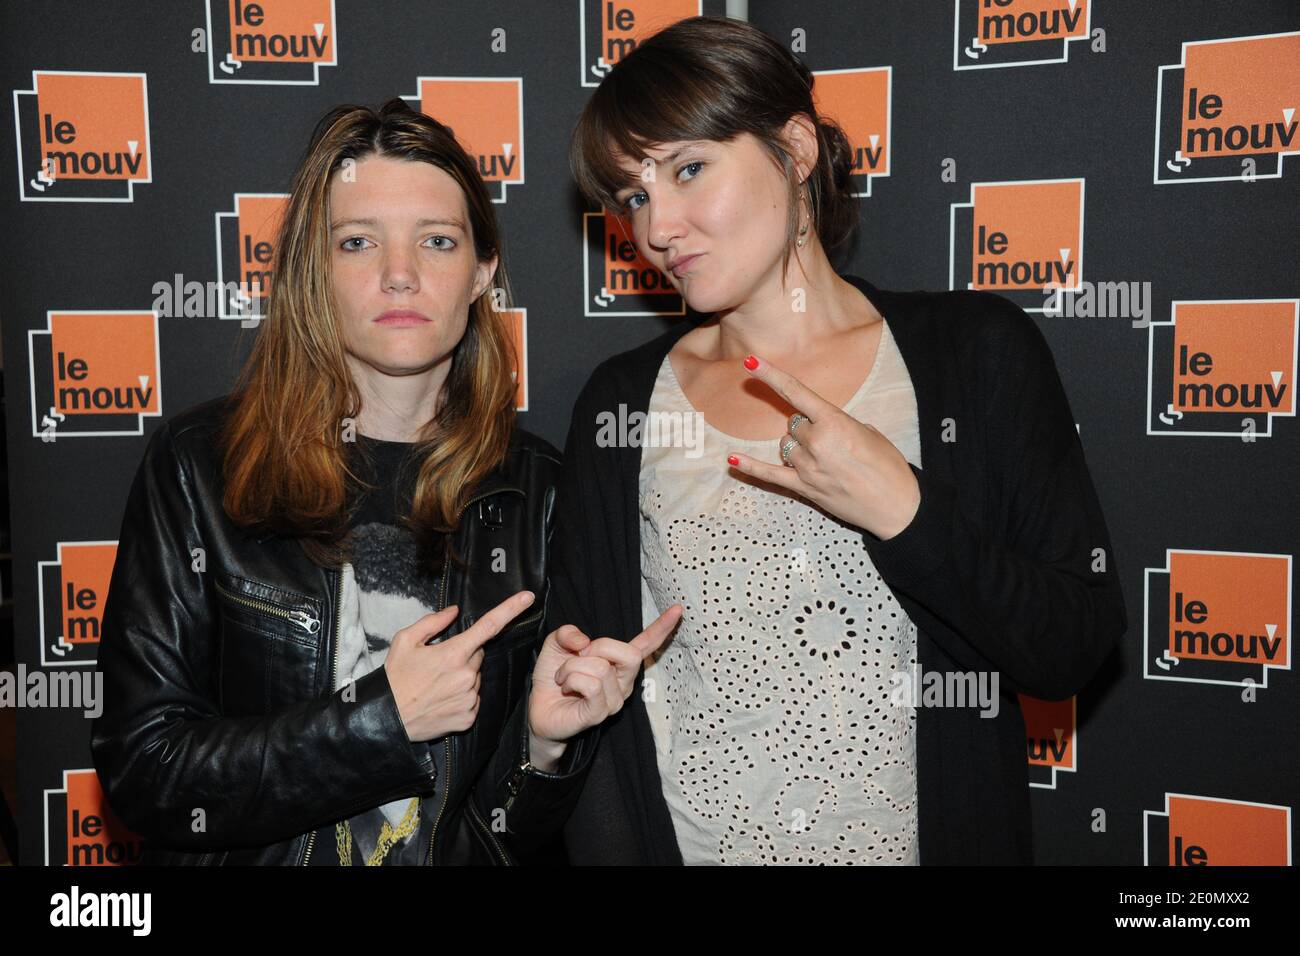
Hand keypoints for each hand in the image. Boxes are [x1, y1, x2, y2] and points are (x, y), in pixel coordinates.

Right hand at [384, 591, 535, 742]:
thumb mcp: (405, 641)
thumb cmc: (395, 678)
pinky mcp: (469, 717)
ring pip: (475, 678)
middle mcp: (466, 676)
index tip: (528, 597)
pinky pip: (473, 699)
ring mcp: (469, 698)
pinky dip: (462, 697)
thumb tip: (454, 611)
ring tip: (436, 685)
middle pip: (477, 656)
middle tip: (438, 665)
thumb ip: (432, 622)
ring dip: (462, 677)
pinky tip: (442, 700)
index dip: (511, 609)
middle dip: (463, 656)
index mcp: (453, 653)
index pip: (489, 626)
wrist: (387, 718)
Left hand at [527, 604, 683, 749]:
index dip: (662, 627)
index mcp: (619, 663)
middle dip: (599, 647)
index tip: (678, 609)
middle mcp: (624, 682)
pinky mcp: (599, 713)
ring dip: (572, 667)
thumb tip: (583, 641)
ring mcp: (614, 700)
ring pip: (601, 668)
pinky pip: (591, 686)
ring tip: (564, 677)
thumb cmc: (554, 678)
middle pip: (629, 654)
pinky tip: (565, 687)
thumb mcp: (557, 644)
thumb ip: (569, 633)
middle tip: (578, 656)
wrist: (538, 709)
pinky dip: (571, 679)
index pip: (646, 644)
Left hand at [726, 354, 920, 539]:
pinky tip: (730, 459)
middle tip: (833, 442)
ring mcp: (807, 467)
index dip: (771, 375)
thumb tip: (820, 426)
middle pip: (793, 423)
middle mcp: (817, 443)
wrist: (897, 506)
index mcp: (835, 423)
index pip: (796, 392)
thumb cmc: (889, 466)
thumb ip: (839, 424)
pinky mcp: (803, 489)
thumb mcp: (869, 433)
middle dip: (808, 427)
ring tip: (825, 459)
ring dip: (798, 446)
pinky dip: (749, 466)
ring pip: (785, 445)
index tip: (751, 361)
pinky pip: (769, 475)